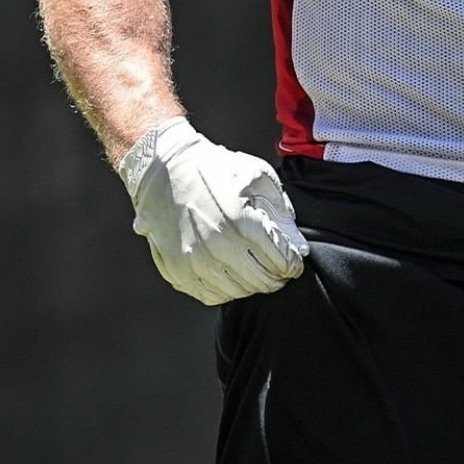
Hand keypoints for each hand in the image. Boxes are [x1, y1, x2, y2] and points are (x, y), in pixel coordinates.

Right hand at [118, 117, 309, 304]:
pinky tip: (232, 277)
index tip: (296, 264)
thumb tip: (298, 245)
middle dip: (277, 279)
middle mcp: (218, 245)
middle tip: (281, 272)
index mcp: (241, 220)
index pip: (279, 260)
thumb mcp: (258, 177)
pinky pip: (209, 295)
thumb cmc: (215, 169)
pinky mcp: (177, 270)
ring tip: (257, 273)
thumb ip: (282, 213)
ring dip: (252, 286)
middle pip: (260, 281)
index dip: (293, 265)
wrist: (165, 170)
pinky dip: (226, 291)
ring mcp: (194, 261)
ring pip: (236, 292)